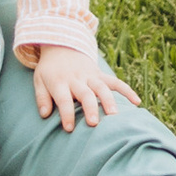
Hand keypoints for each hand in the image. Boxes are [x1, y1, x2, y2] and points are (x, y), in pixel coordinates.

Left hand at [25, 45, 140, 131]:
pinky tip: (136, 102)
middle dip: (90, 108)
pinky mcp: (100, 74)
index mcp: (59, 82)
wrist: (61, 46)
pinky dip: (126, 90)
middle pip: (85, 94)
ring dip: (108, 100)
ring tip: (114, 115)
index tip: (69, 128)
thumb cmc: (49, 70)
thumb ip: (42, 98)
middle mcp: (76, 79)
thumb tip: (45, 115)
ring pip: (102, 87)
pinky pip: (115, 81)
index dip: (66, 114)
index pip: (63, 99)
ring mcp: (90, 76)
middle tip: (94, 123)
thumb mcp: (39, 80)